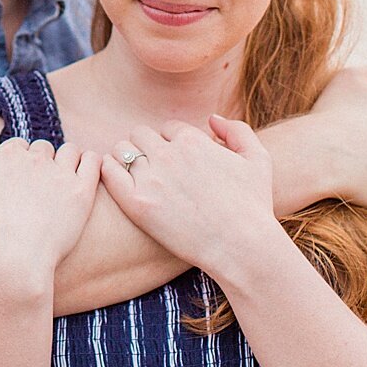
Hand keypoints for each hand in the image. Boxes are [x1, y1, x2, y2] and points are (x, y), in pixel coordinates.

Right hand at [0, 130, 100, 278]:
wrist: (10, 266)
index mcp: (7, 154)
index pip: (19, 146)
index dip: (18, 165)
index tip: (17, 187)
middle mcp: (35, 158)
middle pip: (43, 149)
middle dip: (41, 165)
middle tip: (38, 193)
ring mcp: (61, 174)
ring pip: (69, 152)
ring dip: (66, 162)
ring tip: (61, 187)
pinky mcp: (82, 192)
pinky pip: (94, 162)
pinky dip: (91, 163)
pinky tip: (83, 179)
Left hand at [100, 117, 279, 276]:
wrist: (242, 248)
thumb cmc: (254, 207)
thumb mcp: (258, 160)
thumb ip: (238, 131)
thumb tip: (211, 119)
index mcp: (193, 140)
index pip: (167, 128)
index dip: (172, 144)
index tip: (176, 163)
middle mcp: (168, 154)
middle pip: (141, 135)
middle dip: (147, 148)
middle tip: (153, 170)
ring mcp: (151, 178)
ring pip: (122, 151)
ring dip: (127, 159)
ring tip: (136, 177)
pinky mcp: (137, 203)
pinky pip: (109, 172)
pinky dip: (108, 170)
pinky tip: (116, 179)